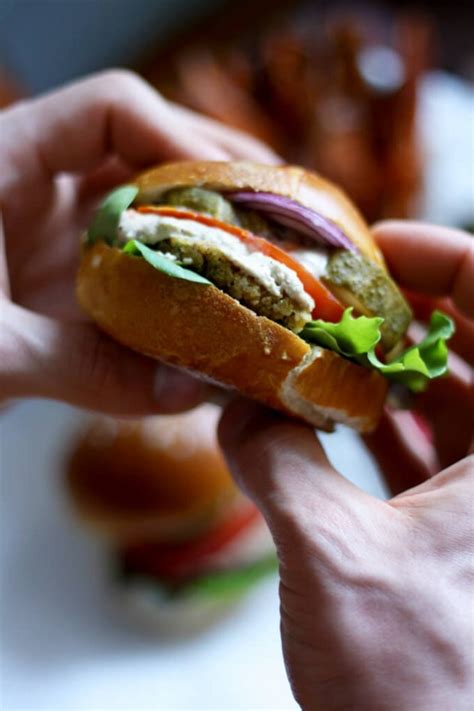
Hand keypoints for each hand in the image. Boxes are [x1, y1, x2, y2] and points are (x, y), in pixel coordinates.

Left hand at [0, 70, 277, 412]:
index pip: (111, 109)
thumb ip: (86, 368)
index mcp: (3, 165)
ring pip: (148, 215)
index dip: (181, 136)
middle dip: (216, 185)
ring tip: (269, 264)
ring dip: (207, 240)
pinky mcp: (64, 287)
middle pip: (146, 155)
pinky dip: (179, 292)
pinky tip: (219, 318)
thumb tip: (191, 392)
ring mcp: (54, 240)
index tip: (236, 190)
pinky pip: (136, 274)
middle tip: (279, 223)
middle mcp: (37, 191)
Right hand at [219, 223, 473, 709]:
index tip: (377, 248)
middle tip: (340, 295)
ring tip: (325, 352)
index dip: (448, 260)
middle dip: (408, 313)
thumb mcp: (335, 558)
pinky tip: (331, 422)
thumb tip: (238, 409)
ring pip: (456, 403)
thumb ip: (279, 465)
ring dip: (390, 372)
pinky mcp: (465, 538)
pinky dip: (386, 429)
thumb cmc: (421, 690)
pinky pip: (435, 456)